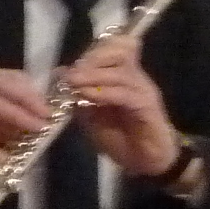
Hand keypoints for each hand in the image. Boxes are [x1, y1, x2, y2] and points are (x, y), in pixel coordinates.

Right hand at [0, 66, 49, 166]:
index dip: (35, 91)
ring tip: (35, 132)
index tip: (54, 107)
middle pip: (5, 86)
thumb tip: (35, 129)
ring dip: (16, 117)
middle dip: (31, 102)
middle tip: (49, 120)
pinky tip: (2, 161)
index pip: (12, 77)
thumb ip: (2, 121)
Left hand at [62, 33, 182, 176]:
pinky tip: (88, 97)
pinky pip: (125, 94)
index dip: (95, 51)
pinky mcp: (147, 107)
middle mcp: (137, 78)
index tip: (71, 67)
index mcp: (125, 76)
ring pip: (121, 71)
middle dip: (93, 59)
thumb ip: (80, 96)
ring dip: (94, 75)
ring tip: (74, 83)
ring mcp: (144, 91)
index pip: (118, 46)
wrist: (147, 162)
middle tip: (72, 74)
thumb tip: (62, 75)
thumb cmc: (122, 139)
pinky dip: (104, 93)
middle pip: (120, 51)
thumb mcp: (92, 117)